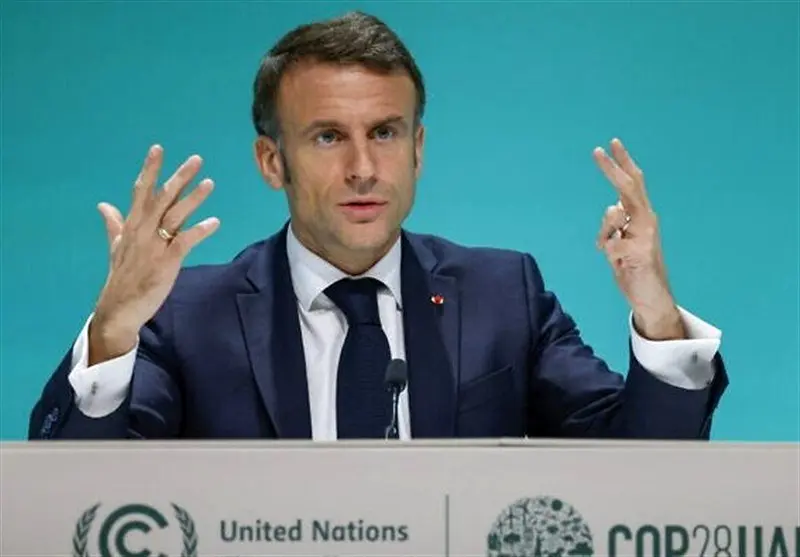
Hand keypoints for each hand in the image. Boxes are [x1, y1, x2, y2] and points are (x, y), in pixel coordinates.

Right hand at [89, 145, 219, 364]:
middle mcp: (142, 231)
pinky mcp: (165, 263)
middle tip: (196, 159)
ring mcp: (154, 247)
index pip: (141, 191)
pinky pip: (184, 242)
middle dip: (179, 177)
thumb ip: (114, 224)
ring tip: (210, 183)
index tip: (158, 148)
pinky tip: (215, 222)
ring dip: (193, 199)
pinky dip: (199, 231)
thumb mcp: (116, 247)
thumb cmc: (121, 277)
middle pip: (162, 198)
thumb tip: (103, 205)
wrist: (118, 309)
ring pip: (174, 216)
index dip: (150, 169)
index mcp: (131, 225)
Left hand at [593, 138, 684, 340]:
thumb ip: (616, 225)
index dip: (623, 163)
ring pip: (613, 215)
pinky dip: (609, 253)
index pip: (633, 184)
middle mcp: (647, 221)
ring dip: (605, 233)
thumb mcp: (619, 243)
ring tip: (617, 254)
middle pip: (628, 188)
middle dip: (612, 169)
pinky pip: (609, 244)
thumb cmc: (633, 268)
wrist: (651, 298)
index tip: (612, 144)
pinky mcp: (639, 251)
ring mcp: (644, 235)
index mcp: (643, 216)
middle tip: (597, 150)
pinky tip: (621, 264)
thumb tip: (612, 206)